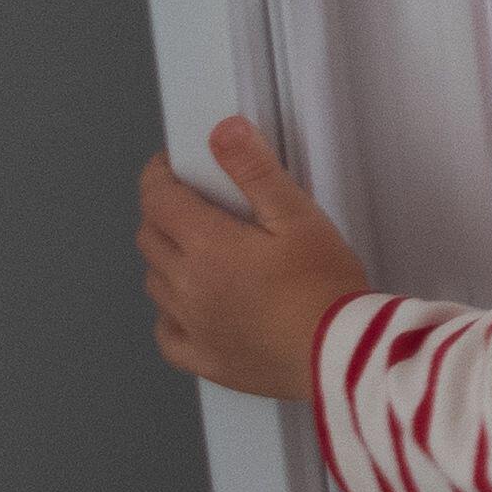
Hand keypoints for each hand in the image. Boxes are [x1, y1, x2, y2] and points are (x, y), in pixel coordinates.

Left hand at [140, 119, 372, 401]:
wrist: (341, 358)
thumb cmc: (325, 286)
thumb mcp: (299, 216)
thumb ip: (255, 171)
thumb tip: (222, 131)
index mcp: (206, 245)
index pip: (157, 198)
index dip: (158, 174)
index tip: (171, 165)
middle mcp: (187, 286)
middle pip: (150, 237)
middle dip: (162, 213)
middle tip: (191, 205)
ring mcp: (192, 326)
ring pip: (154, 283)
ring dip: (166, 260)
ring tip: (200, 253)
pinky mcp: (205, 360)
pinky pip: (166, 333)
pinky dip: (171, 315)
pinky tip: (194, 308)